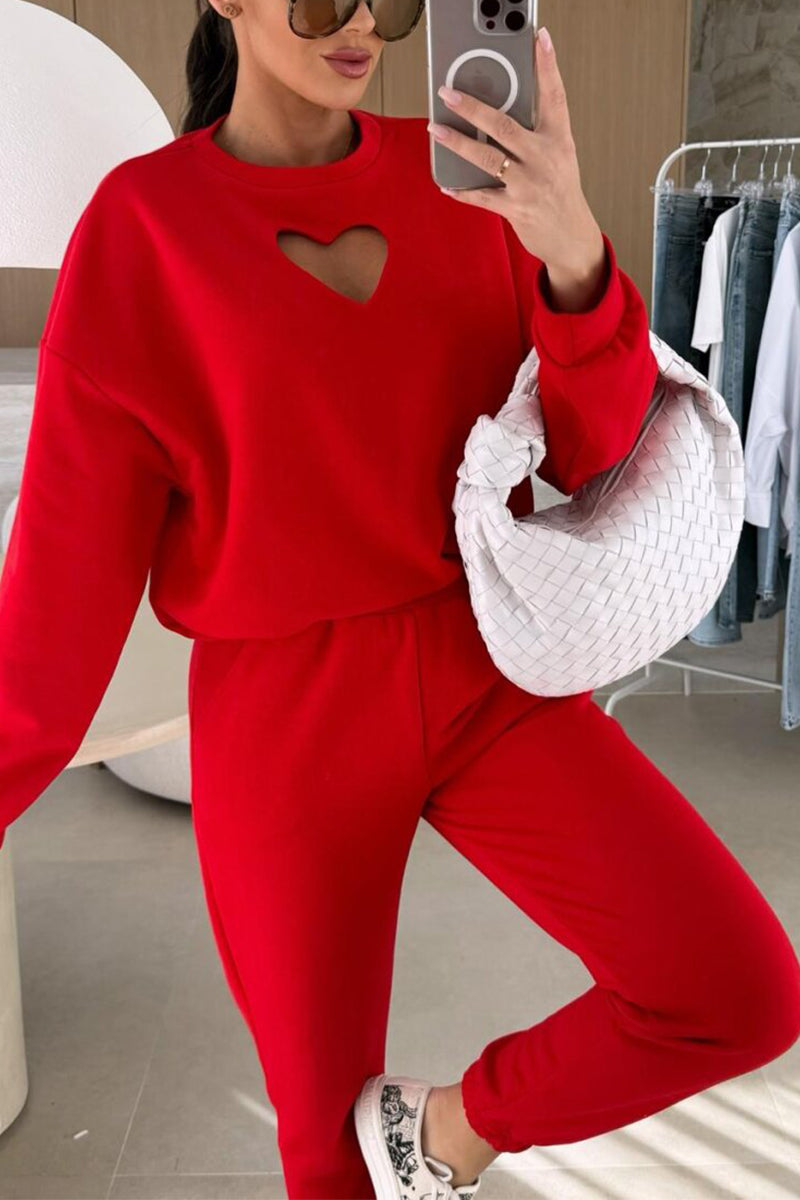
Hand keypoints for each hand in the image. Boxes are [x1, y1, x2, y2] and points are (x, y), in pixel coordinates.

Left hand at [429, 26, 604, 283]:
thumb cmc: (560, 192)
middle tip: (448, 91)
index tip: (540, 37)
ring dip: (457, 142)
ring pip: (486, 157)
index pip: (554, 95)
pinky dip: (462, 191)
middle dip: (472, 107)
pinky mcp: (516, 208)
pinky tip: (446, 184)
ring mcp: (529, 184)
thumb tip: (496, 115)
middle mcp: (544, 158)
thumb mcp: (558, 156)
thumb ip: (534, 134)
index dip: (547, 65)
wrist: (571, 237)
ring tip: (435, 128)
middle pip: (504, 125)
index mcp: (558, 139)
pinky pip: (482, 196)